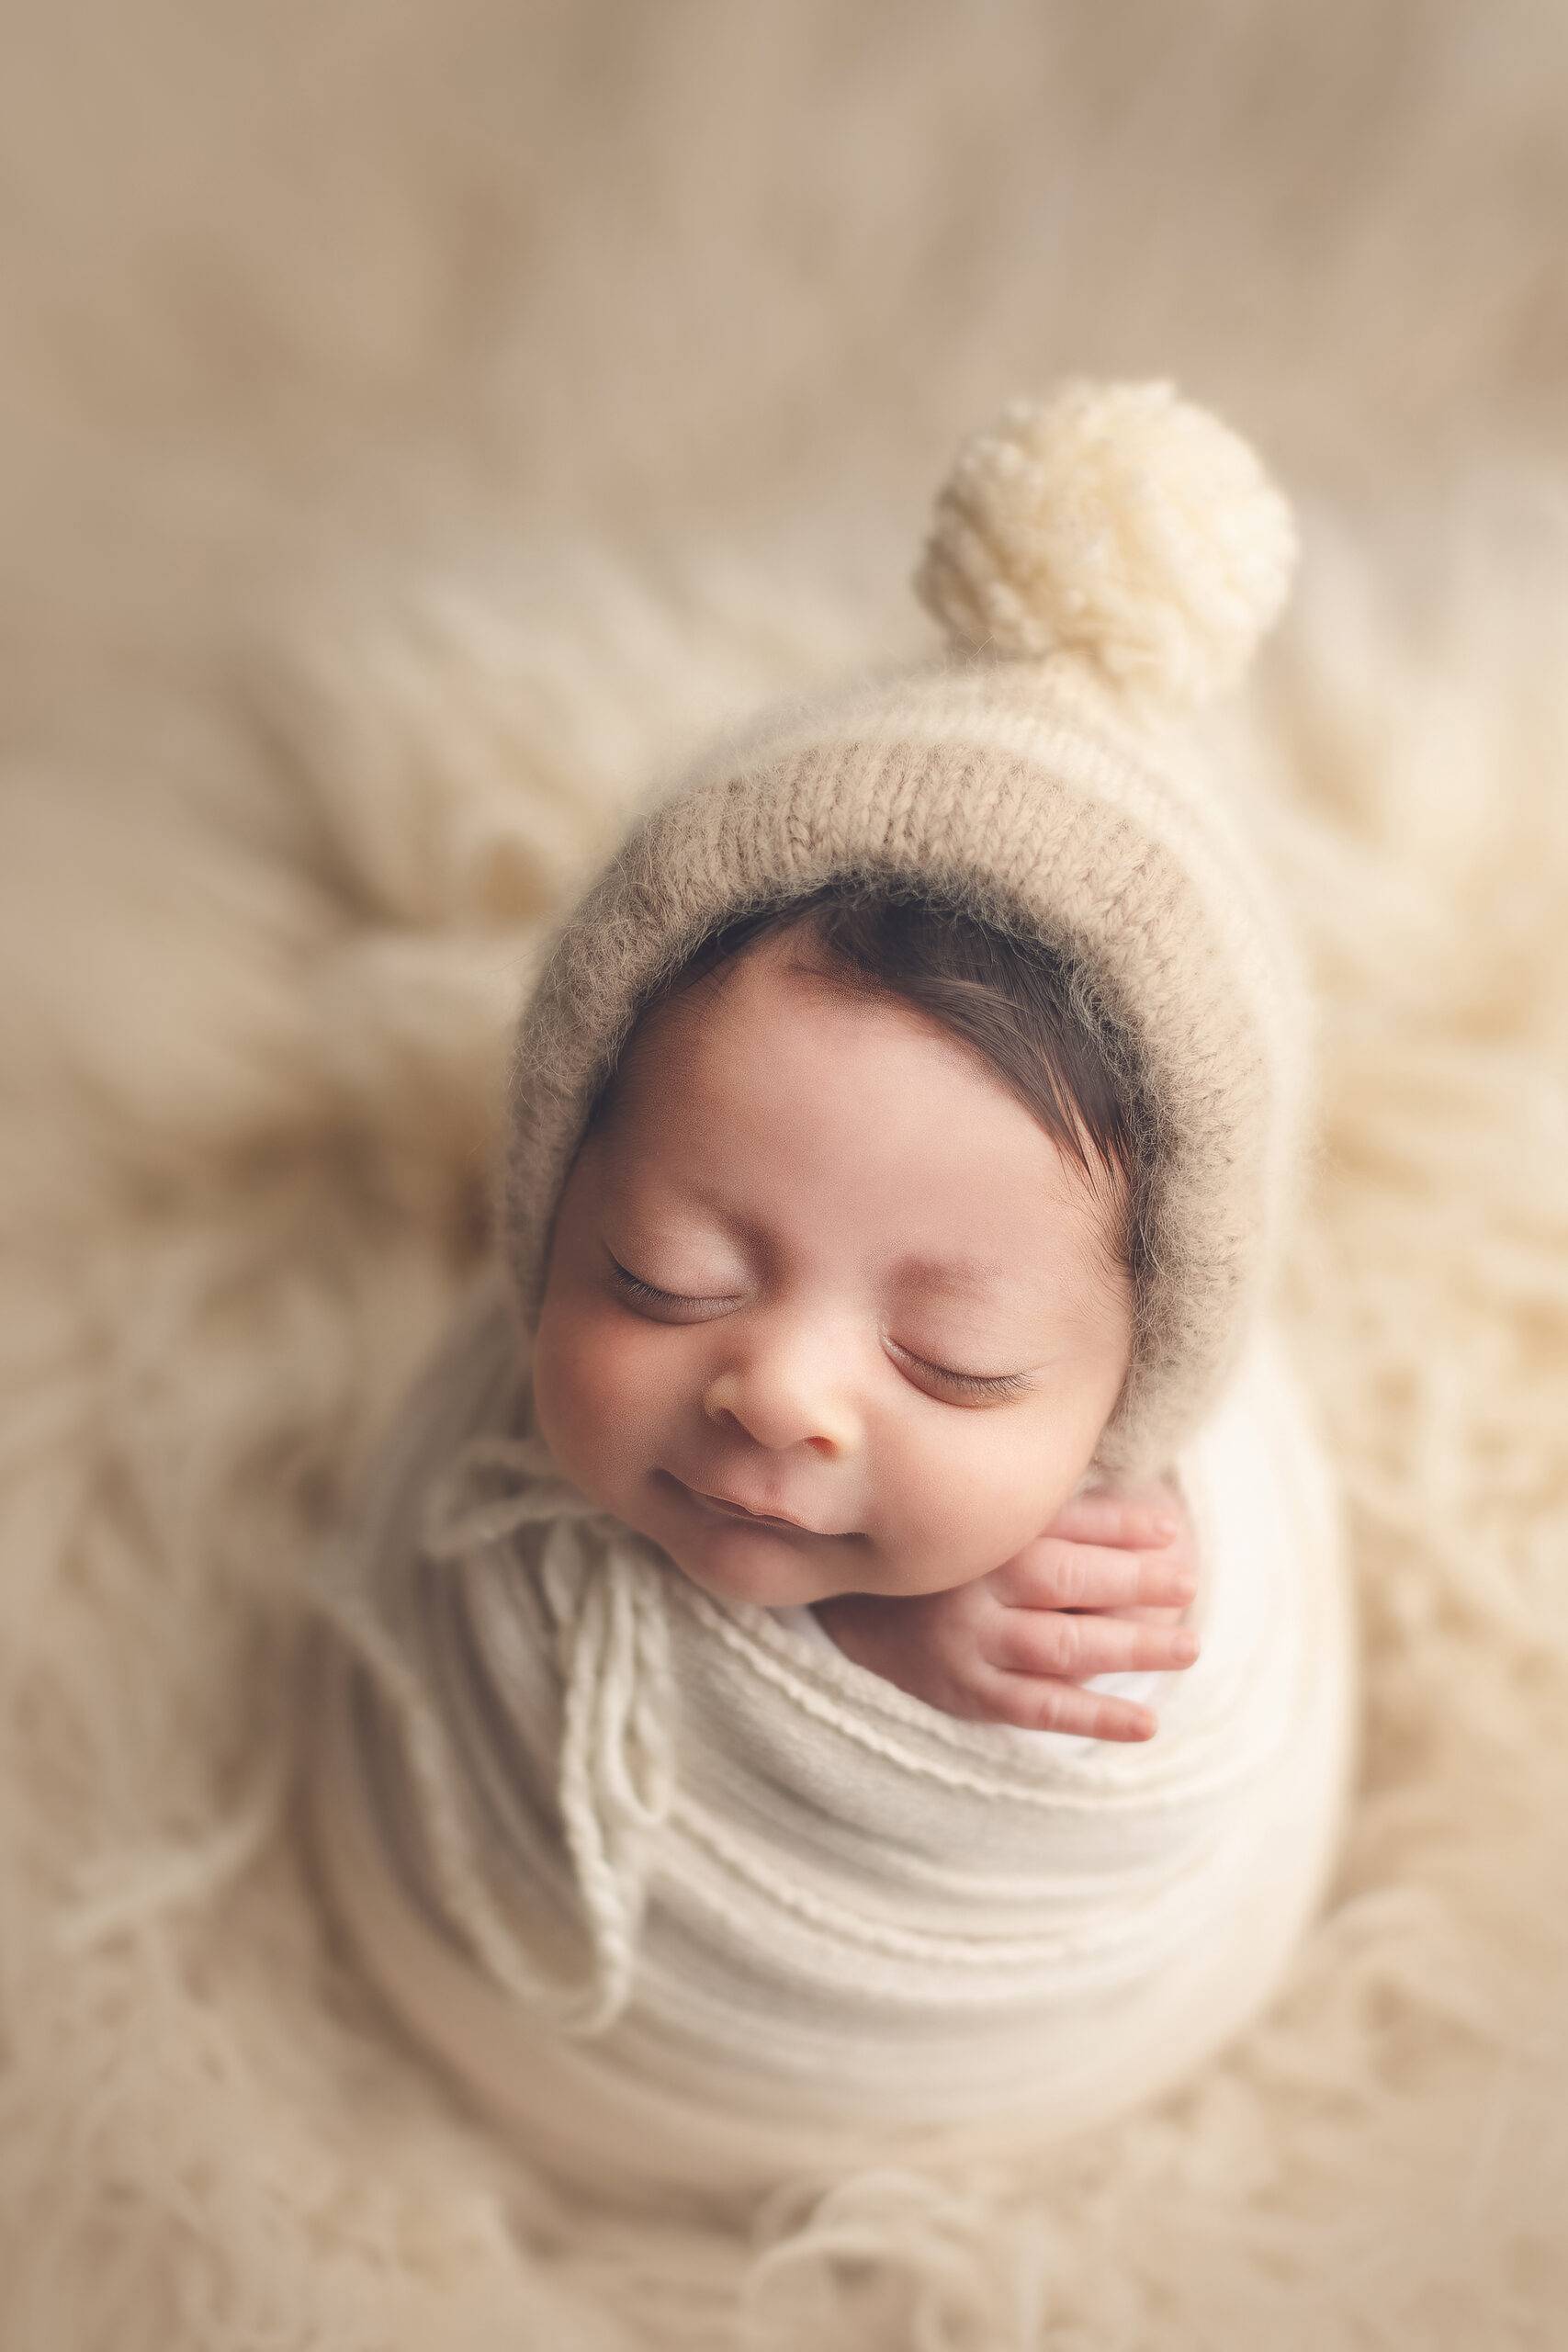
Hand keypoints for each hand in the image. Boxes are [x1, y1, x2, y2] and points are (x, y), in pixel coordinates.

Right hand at [813, 1472, 1199, 1740]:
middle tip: (1187, 1583)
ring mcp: (974, 1643)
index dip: (1120, 1526)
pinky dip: (1096, 1716)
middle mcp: (977, 1585)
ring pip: (1063, 1645)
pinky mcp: (972, 1694)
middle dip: (1134, 1579)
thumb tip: (1164, 1522)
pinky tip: (1147, 1723)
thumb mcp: (994, 1525)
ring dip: (1131, 1646)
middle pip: (1067, 1579)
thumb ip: (1067, 1518)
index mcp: (985, 1532)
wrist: (856, 1613)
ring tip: (1189, 1646)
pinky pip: (1041, 1708)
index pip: (1063, 1523)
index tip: (1172, 1531)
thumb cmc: (951, 1560)